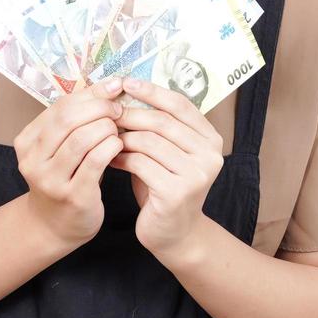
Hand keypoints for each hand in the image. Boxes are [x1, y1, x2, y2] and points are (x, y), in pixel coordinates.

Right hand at [13, 76, 126, 249]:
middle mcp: (33, 160)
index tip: (114, 87)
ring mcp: (51, 180)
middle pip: (69, 120)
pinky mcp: (73, 195)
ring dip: (107, 128)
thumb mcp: (64, 145)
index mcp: (27, 141)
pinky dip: (112, 147)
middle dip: (100, 108)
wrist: (55, 225)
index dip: (91, 94)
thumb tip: (112, 84)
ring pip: (82, 139)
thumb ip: (81, 116)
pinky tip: (119, 145)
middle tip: (119, 110)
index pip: (61, 106)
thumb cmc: (67, 175)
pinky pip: (96, 161)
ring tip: (118, 130)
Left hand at [109, 77, 224, 257]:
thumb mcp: (168, 153)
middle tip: (108, 113)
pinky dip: (121, 159)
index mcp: (211, 139)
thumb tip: (127, 93)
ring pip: (149, 142)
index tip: (126, 82)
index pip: (180, 105)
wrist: (173, 234)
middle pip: (163, 122)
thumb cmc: (164, 186)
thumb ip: (160, 127)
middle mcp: (210, 155)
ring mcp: (196, 174)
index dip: (152, 91)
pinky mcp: (177, 192)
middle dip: (131, 114)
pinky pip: (141, 164)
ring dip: (123, 138)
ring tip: (107, 138)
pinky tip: (110, 161)